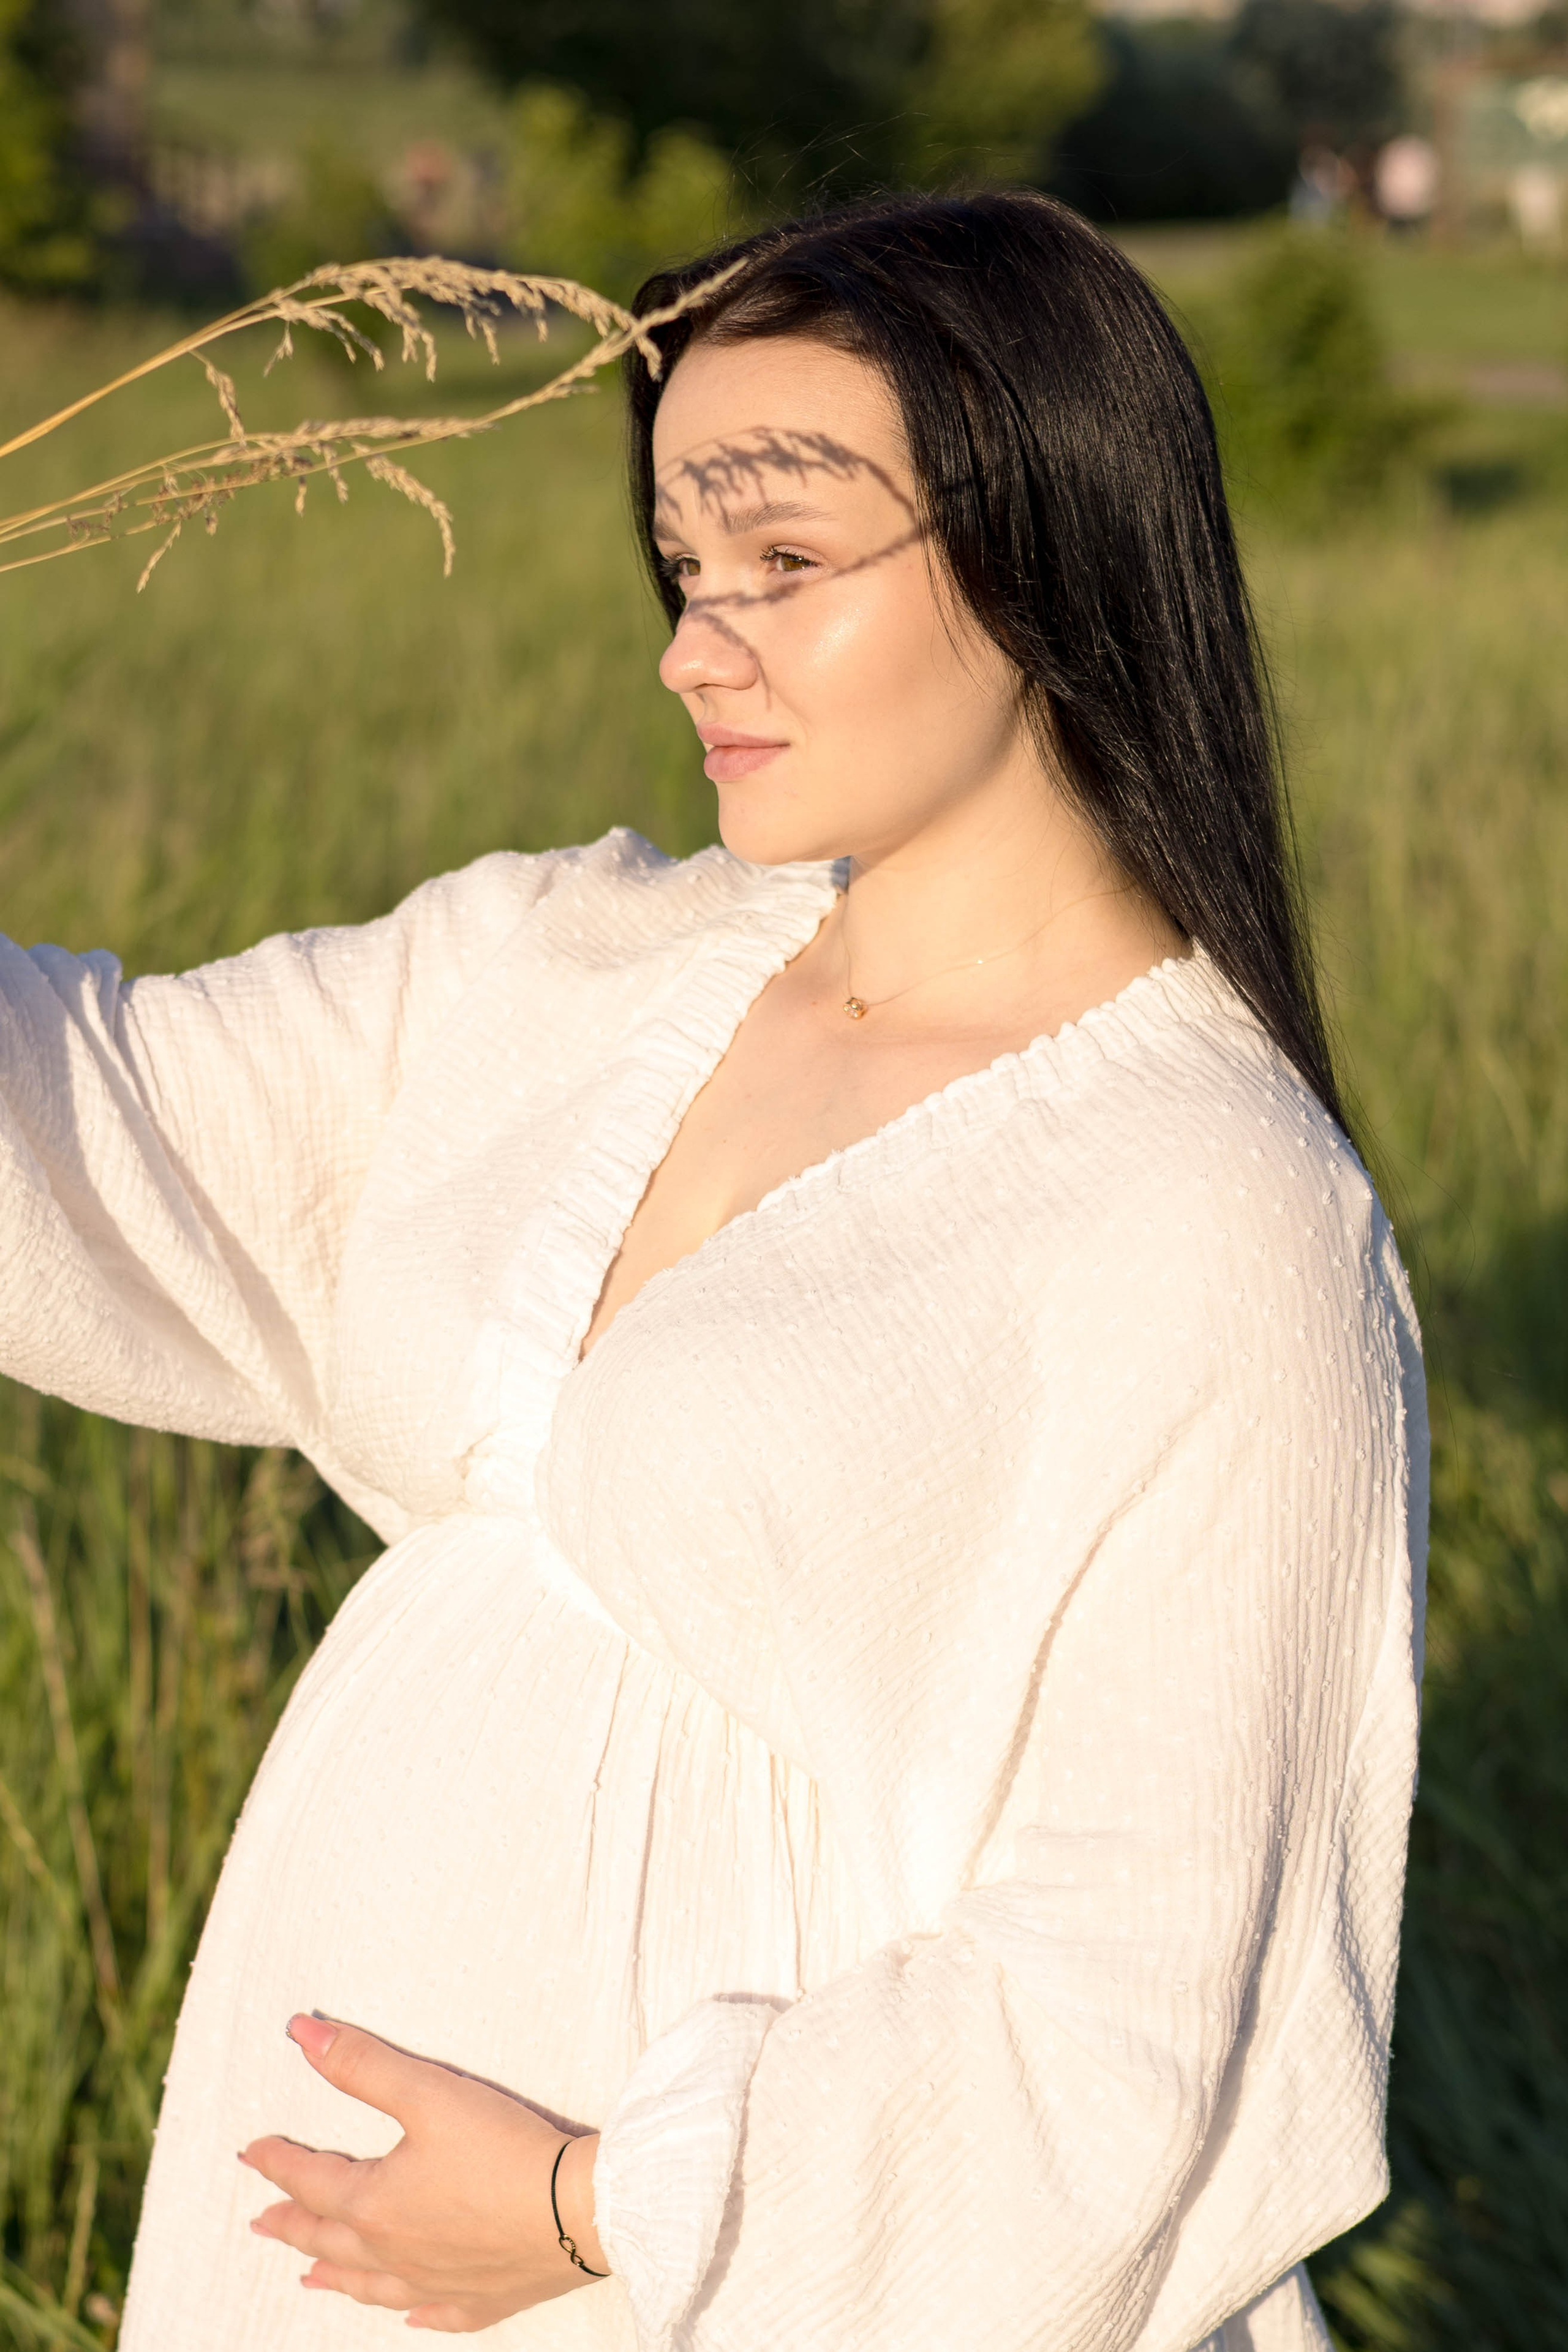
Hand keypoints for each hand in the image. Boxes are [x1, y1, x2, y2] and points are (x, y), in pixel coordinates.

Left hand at [242, 2014, 606, 2332]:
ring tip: (311, 2275)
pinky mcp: (479, 2300)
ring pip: (370, 2286)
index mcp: (375, 2205)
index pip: (310, 2181)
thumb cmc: (502, 2148)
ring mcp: (436, 2285)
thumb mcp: (427, 2093)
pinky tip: (408, 2314)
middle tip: (262, 2221)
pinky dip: (410, 2311)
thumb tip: (298, 2034)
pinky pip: (431, 2313)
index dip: (278, 2162)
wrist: (577, 2211)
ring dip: (334, 2275)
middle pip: (328, 2239)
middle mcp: (395, 2254)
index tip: (252, 2153)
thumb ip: (361, 2064)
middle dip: (291, 2224)